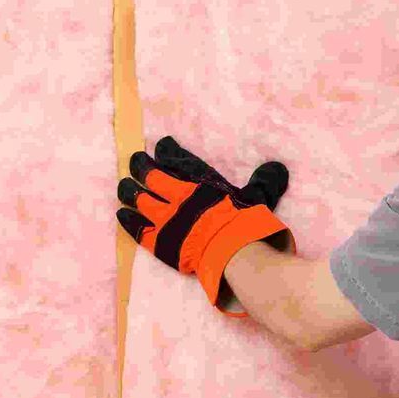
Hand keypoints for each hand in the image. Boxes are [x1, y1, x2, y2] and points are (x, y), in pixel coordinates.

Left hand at [115, 136, 295, 313]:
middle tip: (134, 161)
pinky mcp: (160, 243)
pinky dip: (128, 220)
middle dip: (140, 167)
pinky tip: (121, 213)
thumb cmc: (246, 223)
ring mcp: (166, 220)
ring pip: (140, 200)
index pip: (179, 160)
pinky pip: (137, 229)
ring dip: (129, 192)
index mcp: (200, 184)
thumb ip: (264, 181)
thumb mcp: (257, 196)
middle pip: (152, 177)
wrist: (231, 252)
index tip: (160, 145)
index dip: (167, 151)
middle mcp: (178, 197)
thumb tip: (277, 168)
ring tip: (123, 186)